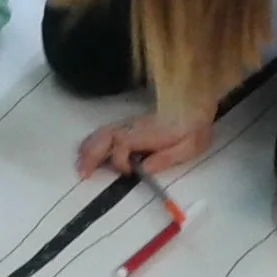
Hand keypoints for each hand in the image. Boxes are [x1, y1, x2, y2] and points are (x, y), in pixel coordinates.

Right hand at [76, 114, 212, 178]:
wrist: (195, 103)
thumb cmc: (194, 128)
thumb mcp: (188, 147)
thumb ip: (165, 158)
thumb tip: (143, 170)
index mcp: (147, 133)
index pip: (122, 146)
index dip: (120, 162)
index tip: (128, 174)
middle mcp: (134, 126)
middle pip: (104, 137)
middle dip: (91, 155)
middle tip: (82, 173)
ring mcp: (130, 123)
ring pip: (102, 132)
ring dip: (89, 148)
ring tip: (81, 165)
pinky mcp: (130, 123)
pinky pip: (106, 130)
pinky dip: (94, 140)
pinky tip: (90, 150)